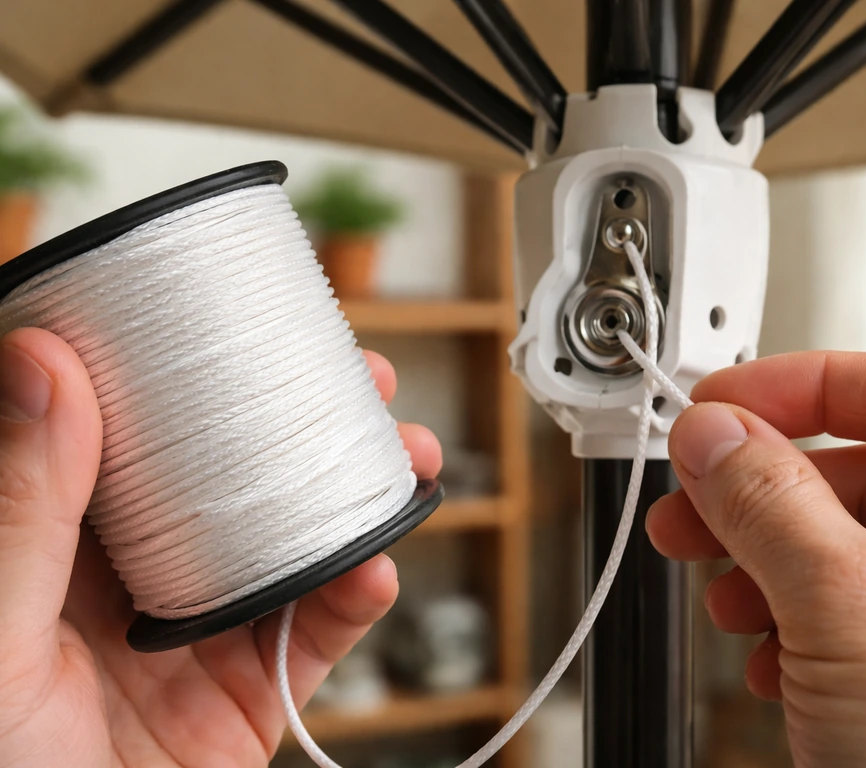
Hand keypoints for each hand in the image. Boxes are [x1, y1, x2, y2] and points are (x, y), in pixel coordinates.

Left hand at [0, 327, 441, 767]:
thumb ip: (18, 510)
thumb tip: (43, 362)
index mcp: (50, 549)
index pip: (122, 433)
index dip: (184, 367)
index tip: (238, 317)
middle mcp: (126, 582)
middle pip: (226, 477)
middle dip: (300, 423)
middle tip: (358, 377)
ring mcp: (191, 639)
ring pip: (285, 543)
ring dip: (355, 496)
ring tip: (407, 459)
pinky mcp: (241, 700)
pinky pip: (311, 638)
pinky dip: (356, 596)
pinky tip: (380, 563)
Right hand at [647, 351, 865, 767]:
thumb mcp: (853, 611)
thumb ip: (769, 502)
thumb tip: (710, 431)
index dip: (803, 386)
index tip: (719, 404)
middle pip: (865, 472)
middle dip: (762, 492)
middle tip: (687, 505)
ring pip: (849, 548)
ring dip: (767, 565)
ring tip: (722, 600)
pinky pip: (853, 613)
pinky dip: (794, 624)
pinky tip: (766, 659)